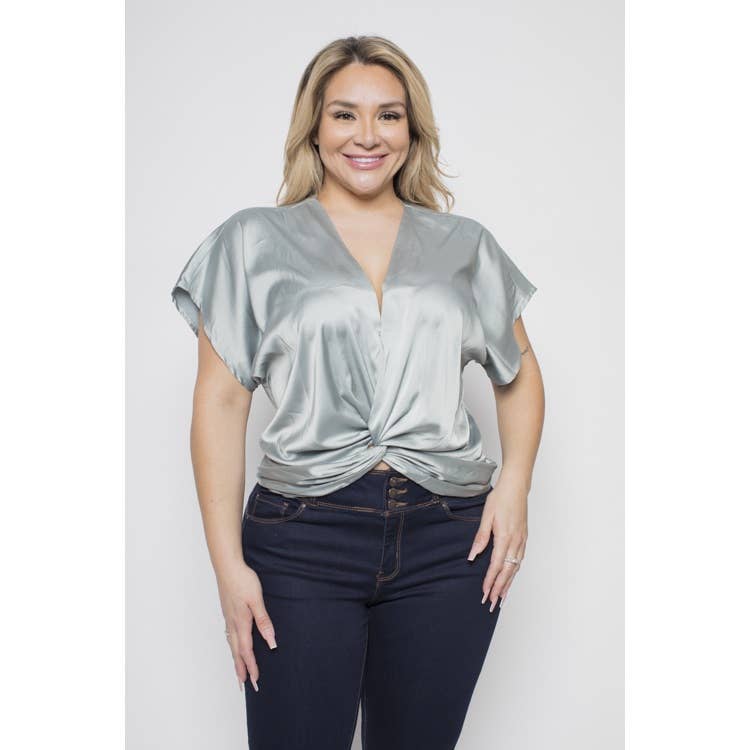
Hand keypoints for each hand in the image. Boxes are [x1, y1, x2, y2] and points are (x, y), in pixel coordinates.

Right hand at [217, 560, 276, 691]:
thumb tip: (271, 642)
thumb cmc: (243, 580)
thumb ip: (264, 621)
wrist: (227, 566)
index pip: (247, 651)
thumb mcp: (257, 600)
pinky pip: (229, 635)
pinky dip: (232, 646)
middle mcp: (232, 624)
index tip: (255, 681)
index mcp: (241, 623)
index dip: (252, 667)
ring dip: (235, 660)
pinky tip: (233, 645)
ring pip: (231, 645)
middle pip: (236, 652)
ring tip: (238, 672)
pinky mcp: (227, 611)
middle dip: (241, 670)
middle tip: (244, 686)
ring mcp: (228, 618)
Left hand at [467, 474, 528, 611]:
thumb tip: (472, 556)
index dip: (490, 581)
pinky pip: (519, 561)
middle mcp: (515, 542)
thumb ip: (480, 538)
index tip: (485, 593)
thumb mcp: (486, 516)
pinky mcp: (524, 538)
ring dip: (508, 584)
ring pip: (515, 568)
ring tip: (501, 597)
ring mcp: (521, 541)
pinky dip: (514, 572)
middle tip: (492, 603)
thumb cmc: (500, 499)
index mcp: (504, 537)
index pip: (496, 565)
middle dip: (499, 589)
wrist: (516, 487)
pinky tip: (510, 578)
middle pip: (507, 572)